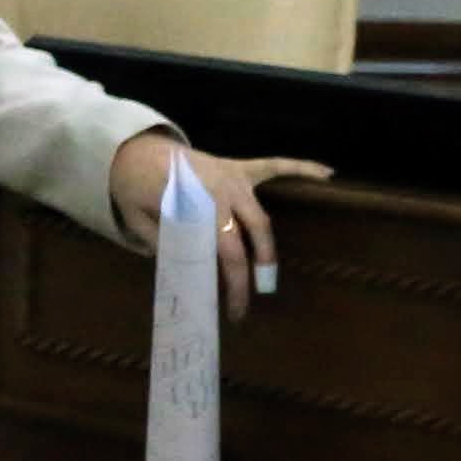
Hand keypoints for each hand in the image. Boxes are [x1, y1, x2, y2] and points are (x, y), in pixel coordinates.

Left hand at [108, 134, 325, 319]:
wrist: (136, 150)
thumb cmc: (134, 187)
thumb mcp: (137, 219)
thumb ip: (159, 242)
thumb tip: (181, 268)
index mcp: (198, 206)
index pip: (227, 252)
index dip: (236, 284)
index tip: (236, 310)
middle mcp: (222, 192)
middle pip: (250, 236)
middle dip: (256, 271)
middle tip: (252, 298)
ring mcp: (234, 177)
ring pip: (262, 216)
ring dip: (268, 246)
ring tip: (270, 275)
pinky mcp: (240, 167)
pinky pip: (275, 166)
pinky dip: (301, 168)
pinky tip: (327, 174)